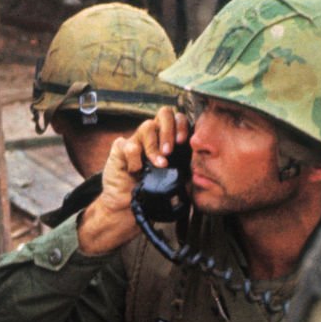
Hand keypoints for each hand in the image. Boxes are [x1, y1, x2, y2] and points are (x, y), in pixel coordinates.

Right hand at [77, 105, 190, 257]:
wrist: (127, 207)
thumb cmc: (152, 192)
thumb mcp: (176, 181)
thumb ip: (187, 170)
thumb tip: (200, 166)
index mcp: (169, 139)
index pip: (179, 119)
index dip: (182, 125)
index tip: (183, 142)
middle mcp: (154, 136)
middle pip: (164, 113)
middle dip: (168, 131)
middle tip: (169, 151)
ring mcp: (137, 140)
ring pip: (147, 126)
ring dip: (154, 147)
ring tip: (158, 164)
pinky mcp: (120, 147)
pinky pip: (129, 145)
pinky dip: (135, 160)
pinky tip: (135, 171)